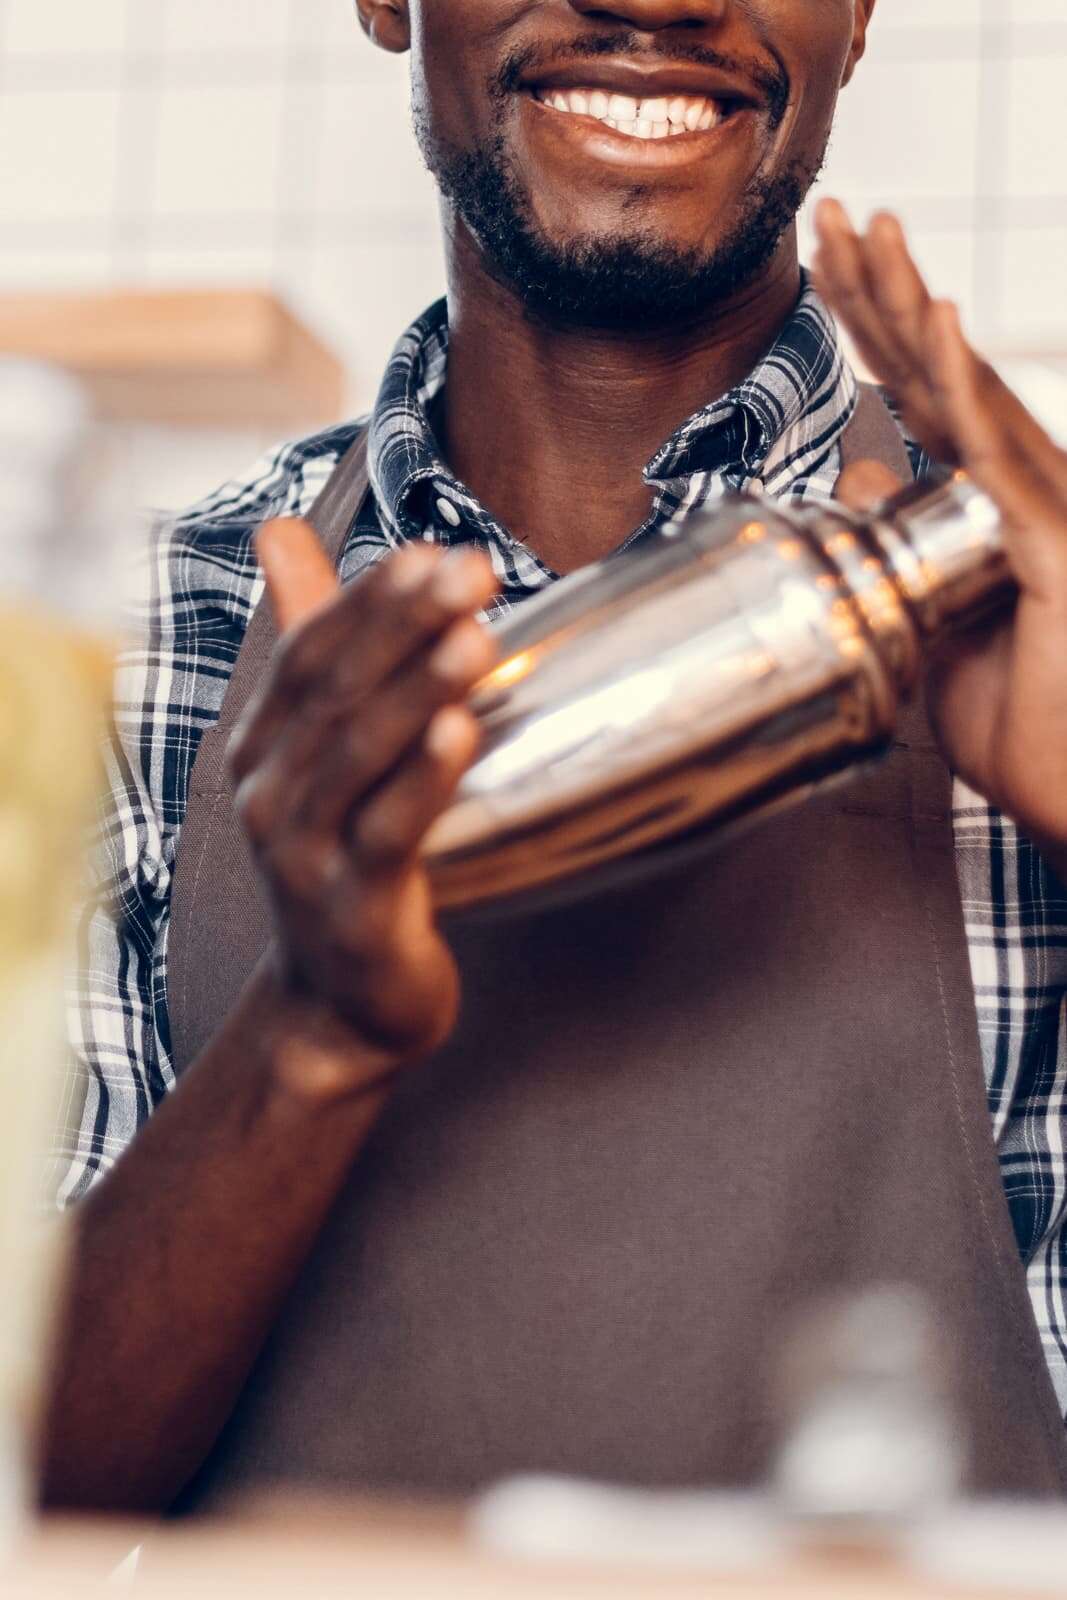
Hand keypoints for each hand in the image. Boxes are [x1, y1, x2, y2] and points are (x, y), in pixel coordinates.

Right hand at [228, 519, 498, 1088]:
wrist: (339, 1005)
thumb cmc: (343, 861)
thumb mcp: (320, 752)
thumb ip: (312, 643)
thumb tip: (278, 528)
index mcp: (263, 748)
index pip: (309, 653)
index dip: (367, 598)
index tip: (433, 550)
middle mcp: (270, 794)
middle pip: (335, 692)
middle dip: (404, 624)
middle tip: (472, 571)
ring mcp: (303, 854)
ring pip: (359, 755)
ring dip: (419, 689)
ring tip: (476, 634)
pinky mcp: (352, 907)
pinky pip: (389, 832)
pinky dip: (424, 778)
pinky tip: (461, 730)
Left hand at [812, 198, 1066, 857]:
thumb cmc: (1026, 722)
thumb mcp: (931, 624)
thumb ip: (900, 548)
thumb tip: (863, 470)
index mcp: (989, 505)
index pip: (919, 399)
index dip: (871, 329)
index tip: (823, 266)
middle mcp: (1022, 489)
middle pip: (939, 373)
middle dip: (881, 290)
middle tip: (831, 215)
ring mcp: (1046, 510)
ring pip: (969, 391)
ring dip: (912, 307)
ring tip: (870, 233)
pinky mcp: (1056, 547)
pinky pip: (1001, 458)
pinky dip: (963, 391)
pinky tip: (934, 326)